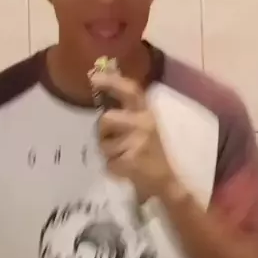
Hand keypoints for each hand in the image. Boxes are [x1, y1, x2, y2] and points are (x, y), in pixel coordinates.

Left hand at [89, 71, 177, 201]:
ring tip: (122, 156)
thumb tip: (102, 90)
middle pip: (107, 118)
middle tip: (109, 138)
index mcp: (146, 112)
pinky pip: (108, 162)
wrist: (164, 180)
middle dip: (103, 131)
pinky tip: (125, 168)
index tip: (93, 77)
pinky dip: (112, 167)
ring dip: (108, 151)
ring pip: (103, 143)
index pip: (130, 90)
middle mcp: (144, 123)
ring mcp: (138, 142)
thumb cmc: (149, 151)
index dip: (112, 81)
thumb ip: (125, 109)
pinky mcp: (131, 160)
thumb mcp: (142, 125)